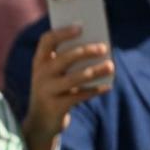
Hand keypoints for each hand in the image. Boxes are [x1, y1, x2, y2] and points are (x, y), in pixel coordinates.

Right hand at [22, 25, 113, 149]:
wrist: (40, 123)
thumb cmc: (54, 91)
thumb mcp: (54, 75)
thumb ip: (68, 61)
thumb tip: (97, 47)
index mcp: (39, 62)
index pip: (47, 40)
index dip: (63, 32)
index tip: (81, 27)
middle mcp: (40, 75)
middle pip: (64, 58)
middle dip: (86, 51)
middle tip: (104, 48)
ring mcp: (46, 91)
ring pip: (75, 78)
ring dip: (95, 71)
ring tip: (111, 66)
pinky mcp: (56, 107)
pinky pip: (79, 96)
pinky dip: (95, 90)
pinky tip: (107, 86)